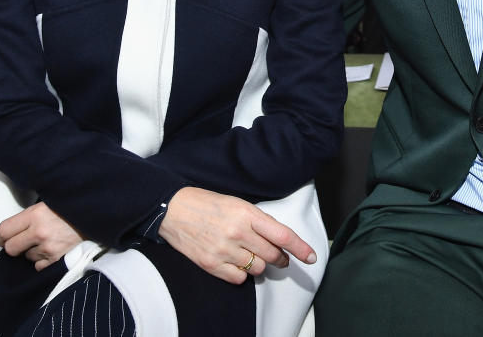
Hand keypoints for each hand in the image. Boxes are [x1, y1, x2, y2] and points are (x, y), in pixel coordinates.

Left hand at [0, 202, 82, 270]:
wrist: (99, 217)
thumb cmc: (73, 208)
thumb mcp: (50, 202)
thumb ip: (32, 214)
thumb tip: (16, 225)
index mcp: (35, 214)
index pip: (4, 230)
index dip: (2, 235)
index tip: (5, 237)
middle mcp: (39, 232)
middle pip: (10, 248)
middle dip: (14, 246)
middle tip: (21, 241)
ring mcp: (49, 249)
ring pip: (27, 257)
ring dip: (32, 251)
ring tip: (47, 241)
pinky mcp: (57, 261)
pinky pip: (39, 266)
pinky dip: (43, 261)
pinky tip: (53, 249)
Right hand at [158, 186, 315, 284]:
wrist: (172, 209)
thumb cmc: (206, 203)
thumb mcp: (237, 203)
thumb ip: (258, 221)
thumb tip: (278, 239)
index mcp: (246, 213)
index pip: (282, 234)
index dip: (300, 248)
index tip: (311, 257)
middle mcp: (238, 232)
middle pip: (273, 255)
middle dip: (281, 258)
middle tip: (280, 257)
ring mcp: (224, 250)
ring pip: (258, 269)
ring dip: (259, 264)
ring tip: (249, 254)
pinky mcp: (211, 264)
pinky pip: (239, 278)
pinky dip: (241, 274)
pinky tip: (234, 262)